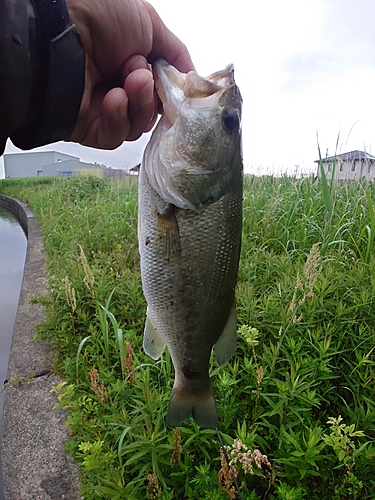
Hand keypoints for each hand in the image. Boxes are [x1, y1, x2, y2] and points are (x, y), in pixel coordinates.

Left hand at [66, 0, 193, 148]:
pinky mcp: (88, 127)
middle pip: (150, 115)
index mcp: (131, 66)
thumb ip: (176, 53)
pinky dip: (118, 119)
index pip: (160, 94)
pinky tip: (113, 98)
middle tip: (142, 75)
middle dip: (151, 97)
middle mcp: (117, 88)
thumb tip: (191, 78)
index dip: (170, 95)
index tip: (178, 90)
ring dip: (138, 105)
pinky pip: (114, 137)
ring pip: (136, 129)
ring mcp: (102, 110)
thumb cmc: (98, 15)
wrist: (58, 30)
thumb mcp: (149, 23)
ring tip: (128, 80)